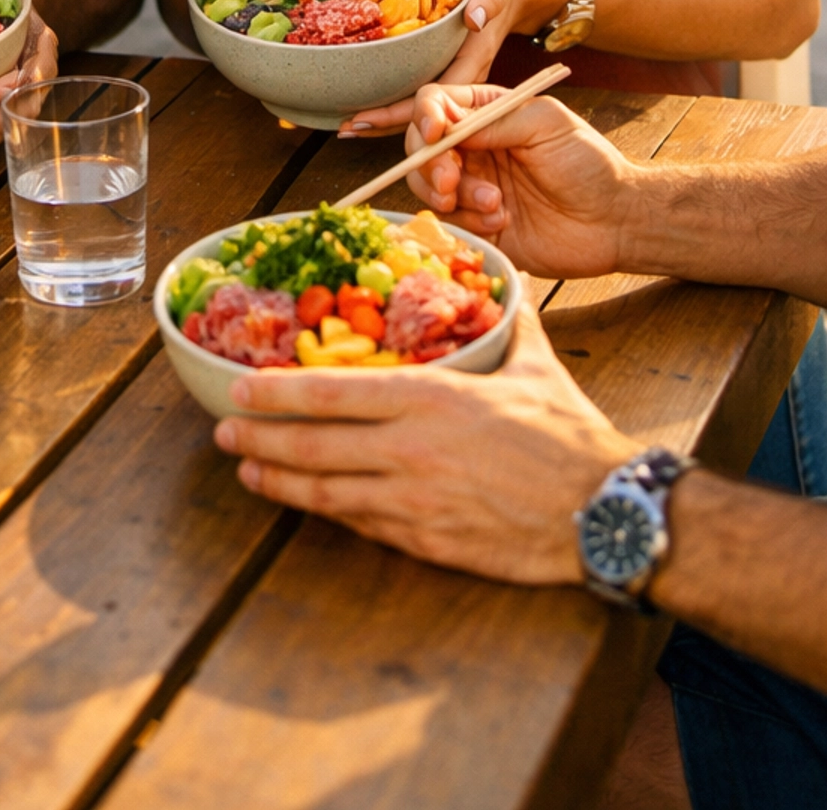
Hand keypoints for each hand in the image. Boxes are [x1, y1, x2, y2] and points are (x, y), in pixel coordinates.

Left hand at [214, 301, 632, 584]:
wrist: (603, 511)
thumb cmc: (568, 434)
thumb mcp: (532, 363)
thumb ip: (505, 321)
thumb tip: (498, 283)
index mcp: (429, 397)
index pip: (333, 392)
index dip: (278, 392)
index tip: (241, 387)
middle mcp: (410, 449)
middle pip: (315, 445)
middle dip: (261, 439)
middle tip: (223, 434)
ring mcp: (414, 501)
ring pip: (328, 492)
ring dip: (281, 482)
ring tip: (248, 471)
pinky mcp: (427, 542)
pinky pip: (364, 524)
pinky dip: (330, 512)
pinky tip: (310, 505)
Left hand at [335, 0, 568, 138]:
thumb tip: (476, 19)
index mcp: (475, 57)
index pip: (439, 95)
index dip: (405, 112)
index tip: (371, 120)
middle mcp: (464, 73)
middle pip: (425, 111)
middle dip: (386, 122)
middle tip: (346, 129)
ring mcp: (454, 72)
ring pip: (420, 107)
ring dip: (385, 118)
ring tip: (347, 126)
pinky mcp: (445, 65)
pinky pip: (418, 89)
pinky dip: (393, 100)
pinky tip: (366, 102)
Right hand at [397, 83, 634, 280]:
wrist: (615, 221)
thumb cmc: (589, 163)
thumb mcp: (547, 123)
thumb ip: (496, 120)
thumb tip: (450, 126)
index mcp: (488, 115)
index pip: (437, 104)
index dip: (426, 116)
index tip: (435, 133)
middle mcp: (474, 149)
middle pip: (421, 147)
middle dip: (429, 163)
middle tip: (452, 180)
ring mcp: (474, 188)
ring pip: (429, 187)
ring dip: (454, 195)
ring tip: (496, 204)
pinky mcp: (479, 226)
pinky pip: (452, 223)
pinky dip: (471, 222)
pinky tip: (504, 222)